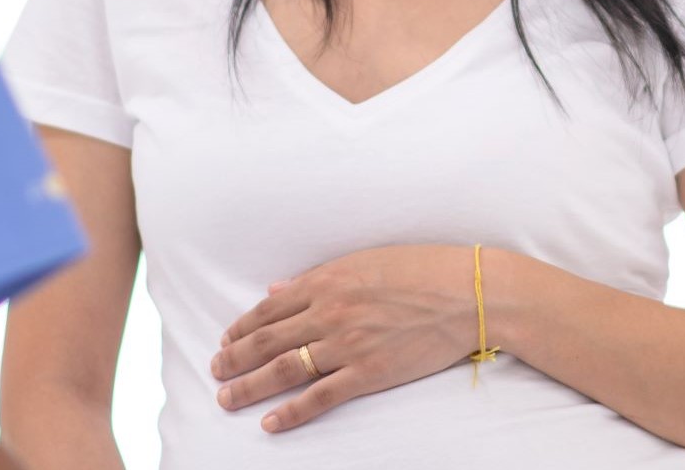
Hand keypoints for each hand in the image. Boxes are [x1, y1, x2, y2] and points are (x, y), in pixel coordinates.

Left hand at [208, 244, 478, 432]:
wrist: (469, 293)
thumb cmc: (423, 269)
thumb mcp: (364, 261)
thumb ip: (317, 277)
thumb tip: (278, 289)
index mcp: (326, 282)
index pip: (269, 309)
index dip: (241, 327)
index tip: (226, 339)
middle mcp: (329, 313)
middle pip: (266, 341)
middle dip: (234, 358)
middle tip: (215, 371)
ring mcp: (347, 345)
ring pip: (284, 370)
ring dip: (250, 386)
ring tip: (227, 398)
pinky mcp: (369, 373)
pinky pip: (320, 398)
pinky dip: (291, 412)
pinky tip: (270, 423)